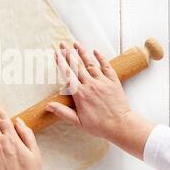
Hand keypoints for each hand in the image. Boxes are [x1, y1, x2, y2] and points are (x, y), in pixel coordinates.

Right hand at [46, 41, 153, 158]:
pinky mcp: (113, 82)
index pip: (68, 74)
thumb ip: (62, 112)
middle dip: (68, 53)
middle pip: (77, 66)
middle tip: (62, 43)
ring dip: (82, 52)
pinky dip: (101, 58)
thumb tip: (48, 106)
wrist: (120, 125)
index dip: (61, 63)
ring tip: (76, 43)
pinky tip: (95, 51)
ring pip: (90, 64)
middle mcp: (90, 84)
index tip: (56, 53)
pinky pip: (106, 67)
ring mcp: (102, 82)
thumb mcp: (78, 122)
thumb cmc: (99, 126)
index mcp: (80, 94)